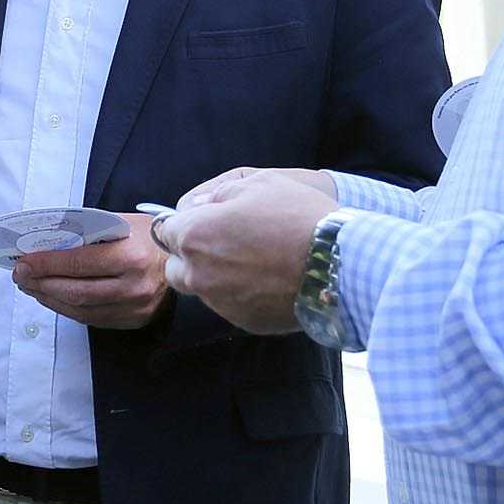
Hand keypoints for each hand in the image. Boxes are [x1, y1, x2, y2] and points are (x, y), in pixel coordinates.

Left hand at [11, 217, 168, 328]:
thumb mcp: (120, 224)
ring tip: (31, 286)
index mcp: (131, 256)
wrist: (183, 258)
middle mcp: (134, 286)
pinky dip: (67, 308)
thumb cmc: (147, 236)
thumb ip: (85, 235)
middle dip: (40, 283)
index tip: (22, 261)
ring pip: (80, 310)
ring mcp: (135, 308)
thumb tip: (42, 243)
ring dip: (49, 298)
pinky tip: (53, 297)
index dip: (45, 263)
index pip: (77, 263)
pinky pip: (91, 318)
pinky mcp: (133, 321)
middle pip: (75, 291)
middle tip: (20, 275)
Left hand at [154, 171, 337, 334]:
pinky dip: (242, 294)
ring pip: (204, 290)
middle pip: (176, 267)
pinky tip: (269, 279)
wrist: (338, 263)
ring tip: (253, 260)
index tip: (200, 220)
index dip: (183, 222)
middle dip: (191, 255)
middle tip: (222, 242)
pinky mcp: (245, 321)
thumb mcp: (256, 182)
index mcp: (194, 235)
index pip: (165, 230)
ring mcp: (221, 302)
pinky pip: (232, 306)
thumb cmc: (296, 216)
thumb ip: (216, 194)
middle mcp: (199, 274)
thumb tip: (196, 205)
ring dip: (216, 276)